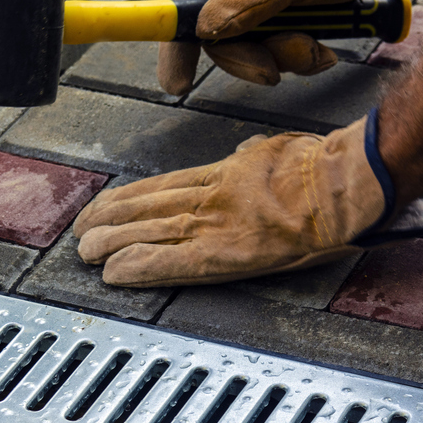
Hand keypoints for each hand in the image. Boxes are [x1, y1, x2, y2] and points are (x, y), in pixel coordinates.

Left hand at [73, 112, 422, 287]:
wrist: (340, 185)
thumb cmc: (321, 169)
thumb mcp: (277, 149)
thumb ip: (252, 157)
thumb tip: (244, 155)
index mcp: (225, 175)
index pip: (164, 187)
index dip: (129, 199)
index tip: (107, 205)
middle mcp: (211, 200)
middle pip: (147, 209)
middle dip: (109, 220)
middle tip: (82, 231)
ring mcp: (214, 227)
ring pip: (149, 234)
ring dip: (112, 244)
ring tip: (86, 253)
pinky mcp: (223, 256)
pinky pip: (170, 263)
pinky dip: (139, 267)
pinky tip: (114, 274)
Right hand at [158, 0, 391, 94]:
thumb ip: (250, 0)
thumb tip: (207, 29)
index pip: (186, 7)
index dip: (176, 49)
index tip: (178, 84)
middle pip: (223, 40)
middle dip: (252, 61)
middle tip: (275, 71)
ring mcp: (267, 3)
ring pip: (258, 51)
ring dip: (287, 60)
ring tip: (315, 48)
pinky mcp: (293, 17)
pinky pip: (286, 52)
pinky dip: (305, 60)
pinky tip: (326, 51)